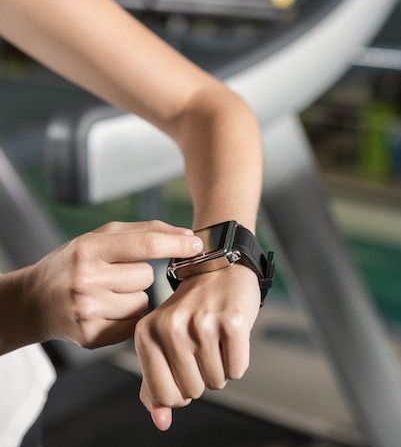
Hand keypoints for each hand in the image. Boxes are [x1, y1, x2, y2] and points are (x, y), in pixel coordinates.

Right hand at [26, 220, 202, 348]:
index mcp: (89, 249)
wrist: (35, 300)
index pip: (147, 244)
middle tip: (115, 273)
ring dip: (133, 296)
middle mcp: (87, 280)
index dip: (177, 243)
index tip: (196, 244)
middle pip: (146, 276)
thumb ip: (144, 231)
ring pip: (142, 302)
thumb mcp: (100, 237)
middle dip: (139, 273)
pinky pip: (134, 324)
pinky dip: (127, 317)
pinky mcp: (92, 337)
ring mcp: (88, 311)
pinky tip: (106, 309)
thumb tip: (187, 235)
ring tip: (108, 292)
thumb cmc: (74, 262)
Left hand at [134, 262, 260, 429]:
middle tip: (203, 344)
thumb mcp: (163, 340)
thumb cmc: (190, 308)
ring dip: (221, 367)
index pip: (164, 395)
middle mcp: (171, 327)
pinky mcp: (232, 322)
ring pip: (217, 382)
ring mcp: (202, 323)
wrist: (218, 266)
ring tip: (215, 336)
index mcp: (146, 333)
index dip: (180, 390)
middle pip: (193, 391)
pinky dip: (238, 359)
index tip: (185, 364)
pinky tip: (230, 333)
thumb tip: (161, 422)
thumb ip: (156, 384)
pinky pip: (238, 370)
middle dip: (202, 376)